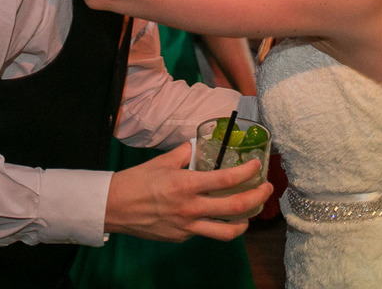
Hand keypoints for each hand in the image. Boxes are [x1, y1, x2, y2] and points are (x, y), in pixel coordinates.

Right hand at [105, 142, 272, 241]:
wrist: (115, 207)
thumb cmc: (137, 181)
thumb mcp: (163, 161)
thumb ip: (186, 153)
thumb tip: (201, 144)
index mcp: (186, 184)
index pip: (226, 180)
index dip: (247, 172)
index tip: (257, 165)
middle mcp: (190, 208)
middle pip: (235, 208)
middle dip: (257, 198)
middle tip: (266, 188)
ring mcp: (187, 226)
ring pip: (227, 232)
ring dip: (245, 222)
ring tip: (250, 212)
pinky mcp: (182, 237)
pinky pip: (205, 232)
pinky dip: (216, 223)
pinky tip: (217, 215)